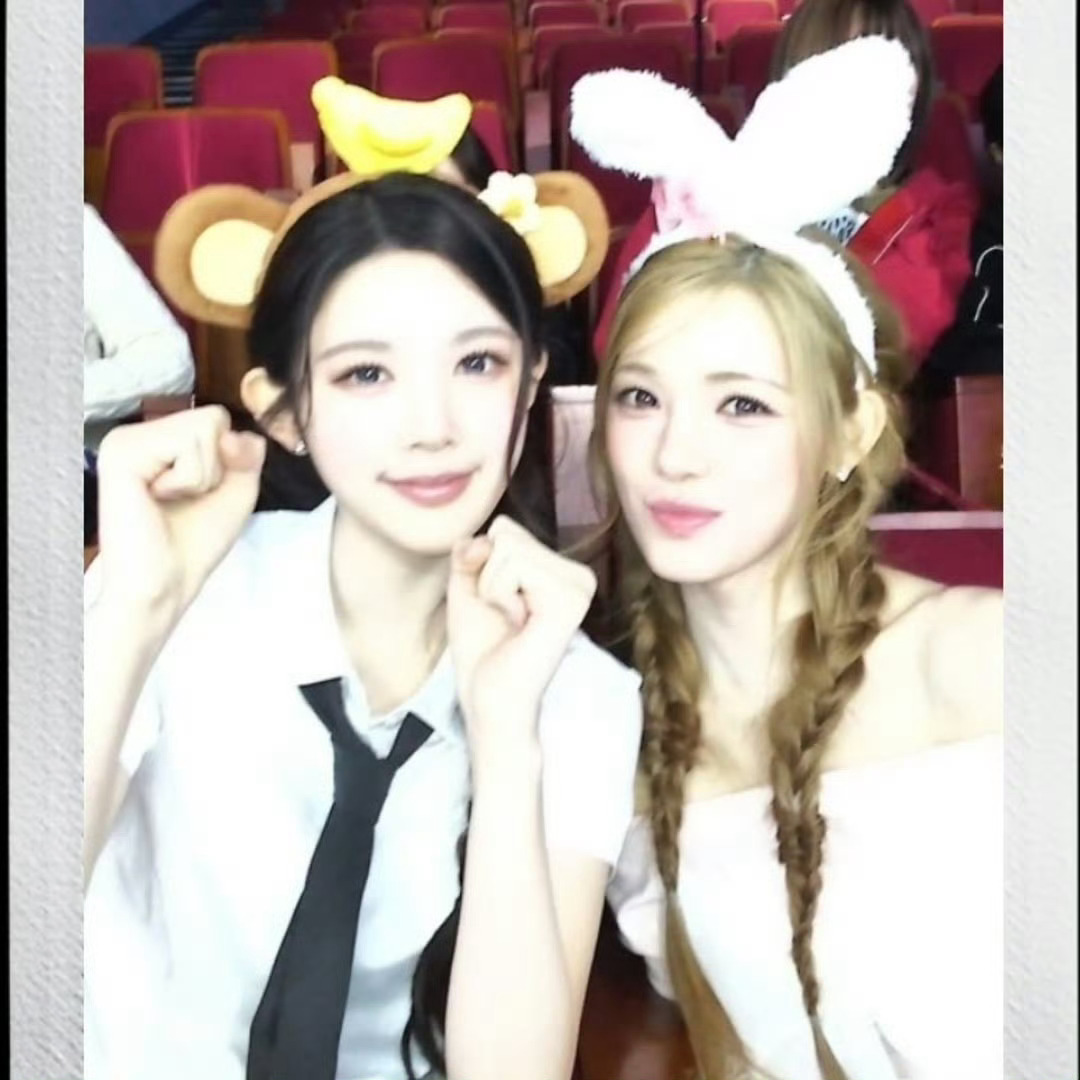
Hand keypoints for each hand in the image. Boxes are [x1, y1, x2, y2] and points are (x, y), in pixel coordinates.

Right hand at [93, 405, 265, 633]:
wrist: (165, 584)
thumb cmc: (195, 543)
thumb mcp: (237, 489)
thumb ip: (247, 453)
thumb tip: (237, 432)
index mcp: (158, 440)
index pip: (217, 418)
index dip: (227, 459)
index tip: (199, 492)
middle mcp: (137, 434)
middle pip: (213, 418)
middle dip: (215, 466)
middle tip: (182, 498)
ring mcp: (125, 440)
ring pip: (203, 427)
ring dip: (202, 475)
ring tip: (168, 499)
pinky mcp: (121, 452)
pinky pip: (186, 443)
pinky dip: (188, 478)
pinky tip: (157, 498)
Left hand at [447, 516, 596, 758]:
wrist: (489, 699)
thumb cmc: (481, 649)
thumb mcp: (467, 587)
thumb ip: (471, 551)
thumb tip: (483, 537)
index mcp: (560, 570)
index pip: (506, 529)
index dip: (484, 567)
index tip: (499, 605)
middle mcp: (578, 574)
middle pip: (507, 534)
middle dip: (487, 577)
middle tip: (505, 617)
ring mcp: (578, 586)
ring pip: (509, 547)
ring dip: (492, 589)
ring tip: (512, 622)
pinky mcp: (569, 600)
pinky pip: (514, 565)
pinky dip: (499, 594)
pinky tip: (519, 624)